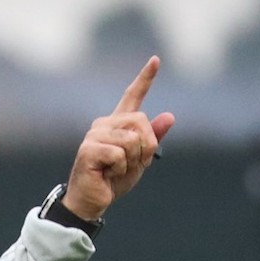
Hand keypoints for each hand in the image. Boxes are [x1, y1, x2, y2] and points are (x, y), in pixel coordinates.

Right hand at [61, 56, 175, 220]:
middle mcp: (104, 124)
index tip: (156, 59)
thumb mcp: (140, 160)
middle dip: (145, 147)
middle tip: (130, 164)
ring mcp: (95, 135)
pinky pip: (120, 154)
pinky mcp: (89, 149)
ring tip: (116, 170)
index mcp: (117, 124)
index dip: (146, 78)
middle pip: (141, 122)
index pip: (133, 96)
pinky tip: (107, 173)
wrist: (92, 201)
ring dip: (132, 161)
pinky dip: (120, 169)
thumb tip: (170, 116)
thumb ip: (153, 139)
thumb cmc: (113, 180)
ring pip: (132, 140)